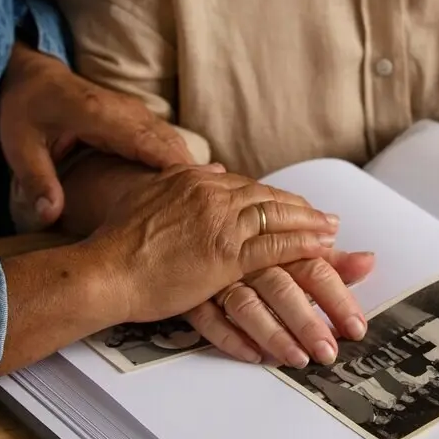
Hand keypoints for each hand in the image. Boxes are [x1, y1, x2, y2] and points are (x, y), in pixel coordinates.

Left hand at [0, 44, 192, 229]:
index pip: (145, 141)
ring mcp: (134, 112)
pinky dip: (180, 162)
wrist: (33, 74)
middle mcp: (124, 111)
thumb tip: (49, 216)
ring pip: (172, 141)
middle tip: (213, 210)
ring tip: (210, 204)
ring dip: (190, 169)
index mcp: (97, 114)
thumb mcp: (19, 145)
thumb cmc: (25, 108)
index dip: (172, 166)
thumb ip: (36, 180)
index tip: (196, 194)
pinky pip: (166, 140)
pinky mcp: (137, 119)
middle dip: (191, 174)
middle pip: (169, 142)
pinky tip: (190, 190)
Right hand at [87, 165, 340, 323]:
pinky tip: (321, 253)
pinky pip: (275, 249)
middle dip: (302, 211)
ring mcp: (221, 224)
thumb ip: (180, 183)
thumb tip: (208, 168)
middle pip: (269, 200)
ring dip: (311, 229)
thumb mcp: (148, 198)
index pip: (247, 187)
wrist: (105, 270)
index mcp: (194, 181)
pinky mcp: (226, 255)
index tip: (294, 207)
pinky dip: (302, 249)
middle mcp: (212, 195)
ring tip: (333, 236)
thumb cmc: (117, 243)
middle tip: (328, 220)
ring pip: (278, 220)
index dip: (275, 199)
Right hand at [185, 250, 375, 365]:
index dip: (336, 297)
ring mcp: (219, 277)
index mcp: (276, 243)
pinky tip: (253, 356)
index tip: (355, 325)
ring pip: (247, 305)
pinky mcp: (192, 295)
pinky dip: (230, 338)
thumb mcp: (285, 245)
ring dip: (273, 333)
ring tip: (297, 359)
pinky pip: (209, 318)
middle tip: (328, 350)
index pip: (312, 267)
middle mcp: (250, 259)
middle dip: (307, 320)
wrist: (176, 231)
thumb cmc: (241, 240)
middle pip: (282, 287)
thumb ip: (325, 258)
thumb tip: (367, 261)